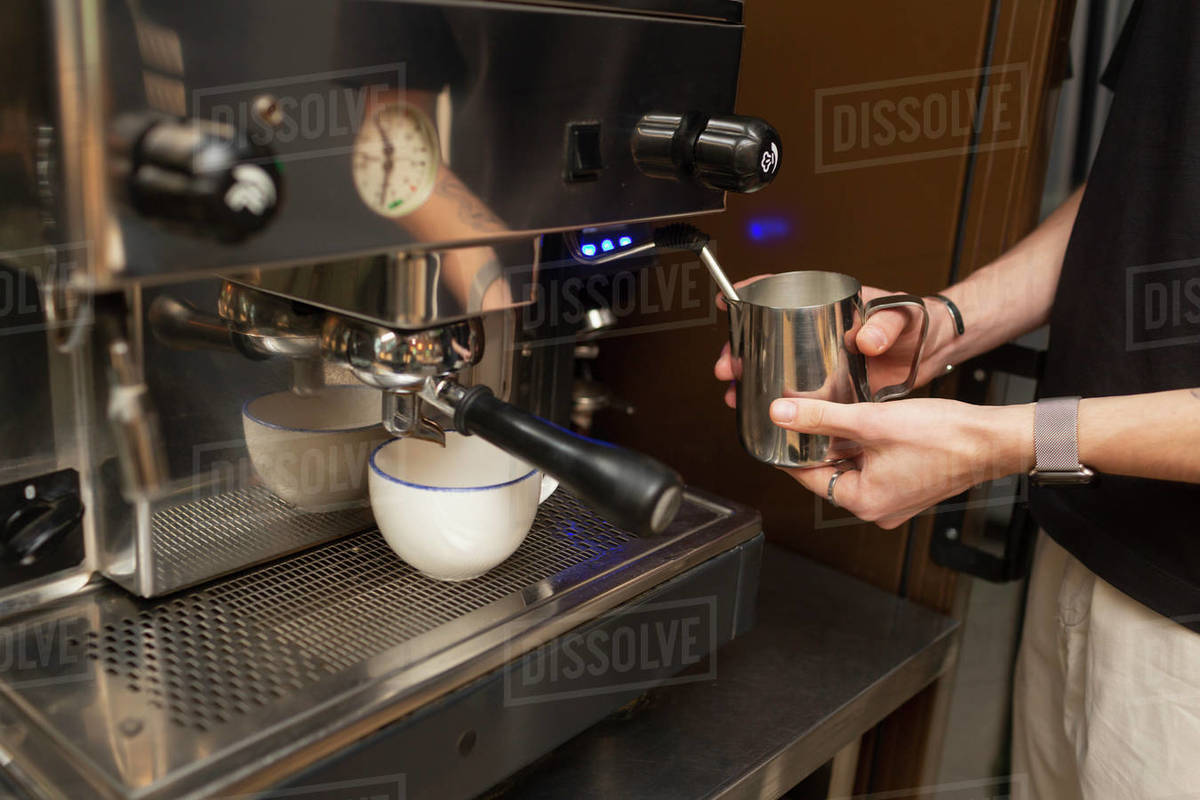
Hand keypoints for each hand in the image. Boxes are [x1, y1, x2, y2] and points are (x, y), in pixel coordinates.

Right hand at [713, 280, 953, 407]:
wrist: (936, 347)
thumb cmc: (918, 319)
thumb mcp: (901, 315)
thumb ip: (885, 324)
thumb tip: (867, 340)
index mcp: (830, 304)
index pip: (783, 290)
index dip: (752, 293)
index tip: (728, 299)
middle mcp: (820, 330)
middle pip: (767, 334)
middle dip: (741, 349)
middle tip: (728, 365)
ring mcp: (824, 358)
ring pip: (777, 366)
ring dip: (753, 380)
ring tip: (736, 394)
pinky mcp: (834, 384)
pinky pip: (801, 392)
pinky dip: (781, 402)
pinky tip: (765, 412)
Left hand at [767, 397, 1032, 528]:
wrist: (992, 440)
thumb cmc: (941, 436)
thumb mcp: (870, 421)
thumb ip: (821, 418)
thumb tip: (780, 415)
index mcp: (862, 502)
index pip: (807, 476)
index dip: (793, 448)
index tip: (782, 426)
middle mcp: (876, 510)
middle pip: (830, 472)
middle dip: (822, 442)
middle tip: (812, 412)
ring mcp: (894, 501)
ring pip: (853, 467)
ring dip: (846, 442)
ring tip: (843, 413)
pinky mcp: (908, 488)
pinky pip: (875, 468)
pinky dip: (867, 447)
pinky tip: (869, 423)